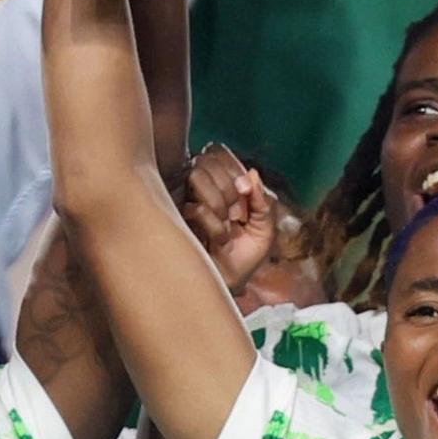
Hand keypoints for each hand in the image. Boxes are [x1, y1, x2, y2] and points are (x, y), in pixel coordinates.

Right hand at [177, 144, 275, 293]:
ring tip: (225, 226)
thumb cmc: (244, 258)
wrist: (228, 286)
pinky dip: (213, 224)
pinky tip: (217, 241)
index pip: (217, 152)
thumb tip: (251, 174)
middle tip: (237, 214)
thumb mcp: (264, 228)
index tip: (246, 193)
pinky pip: (194, 207)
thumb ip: (263, 201)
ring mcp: (182, 202)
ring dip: (218, 203)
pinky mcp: (173, 220)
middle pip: (207, 159)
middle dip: (229, 188)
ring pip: (196, 176)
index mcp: (219, 184)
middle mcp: (197, 189)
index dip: (234, 170)